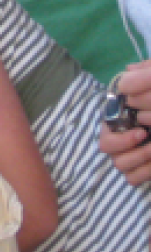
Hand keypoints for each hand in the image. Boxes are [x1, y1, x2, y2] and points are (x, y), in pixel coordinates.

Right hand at [97, 61, 150, 185]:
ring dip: (138, 161)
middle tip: (147, 140)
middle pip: (107, 150)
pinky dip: (143, 174)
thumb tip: (127, 73)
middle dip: (128, 149)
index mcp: (120, 120)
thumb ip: (143, 77)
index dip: (120, 138)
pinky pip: (132, 178)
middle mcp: (121, 137)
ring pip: (120, 166)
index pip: (105, 133)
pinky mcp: (142, 169)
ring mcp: (131, 154)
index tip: (142, 133)